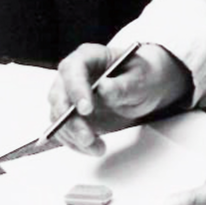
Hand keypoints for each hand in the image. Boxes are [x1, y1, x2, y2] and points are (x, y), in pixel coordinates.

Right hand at [48, 42, 190, 155]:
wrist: (147, 86)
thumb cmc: (143, 75)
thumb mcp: (141, 78)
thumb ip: (122, 85)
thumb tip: (103, 89)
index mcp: (89, 56)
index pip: (72, 69)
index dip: (76, 89)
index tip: (86, 109)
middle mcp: (73, 75)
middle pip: (59, 96)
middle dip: (70, 120)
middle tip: (88, 137)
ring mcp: (70, 95)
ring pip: (58, 117)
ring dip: (73, 136)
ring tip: (97, 147)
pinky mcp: (72, 115)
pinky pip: (64, 130)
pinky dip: (75, 142)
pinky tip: (93, 148)